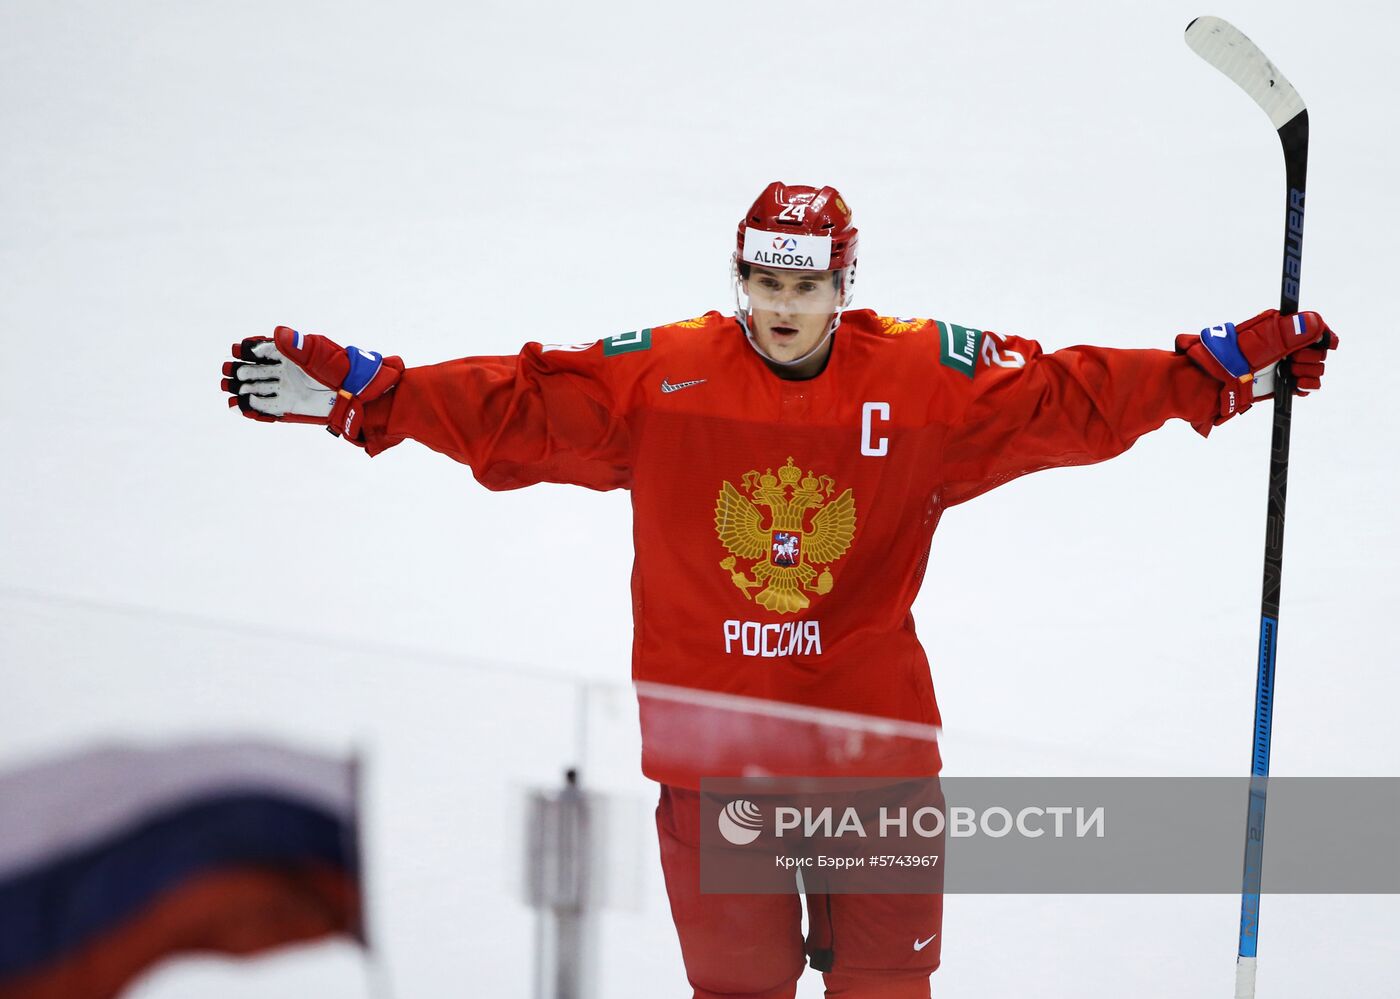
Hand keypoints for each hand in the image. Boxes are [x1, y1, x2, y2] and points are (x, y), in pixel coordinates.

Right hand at [223, 326, 401, 439]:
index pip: (264, 350)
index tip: (239, 349)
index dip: (249, 349)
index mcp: (291, 355)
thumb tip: (278, 333)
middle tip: (228, 372)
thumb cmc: (341, 370)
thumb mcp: (319, 355)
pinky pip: (266, 409)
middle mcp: (286, 373)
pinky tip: (239, 407)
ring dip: (242, 389)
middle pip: (256, 370)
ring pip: (257, 389)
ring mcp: (287, 391)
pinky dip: (253, 409)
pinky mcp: (289, 408)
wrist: (358, 395)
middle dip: (240, 371)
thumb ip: (297, 346)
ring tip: (227, 389)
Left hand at [1176, 309, 1338, 419]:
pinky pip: (1308, 383)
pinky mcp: (1283, 382)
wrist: (1213, 384)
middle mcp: (1286, 345)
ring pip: (1315, 367)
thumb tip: (1316, 323)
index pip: (1315, 328)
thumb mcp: (1260, 342)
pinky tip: (1296, 385)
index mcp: (1281, 328)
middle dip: (1311, 357)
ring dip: (1308, 372)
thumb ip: (1288, 332)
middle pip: (1318, 350)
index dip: (1323, 336)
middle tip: (1293, 363)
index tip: (1327, 345)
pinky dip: (1307, 385)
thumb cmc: (1230, 358)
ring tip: (1290, 375)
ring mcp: (1285, 364)